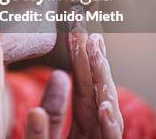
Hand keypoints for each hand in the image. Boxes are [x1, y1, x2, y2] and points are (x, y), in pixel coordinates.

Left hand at [26, 8, 122, 138]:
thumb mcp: (47, 134)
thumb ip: (52, 112)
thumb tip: (58, 76)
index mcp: (83, 127)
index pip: (83, 86)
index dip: (81, 57)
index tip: (76, 27)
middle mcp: (94, 133)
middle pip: (96, 92)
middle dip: (94, 58)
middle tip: (86, 27)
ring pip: (105, 114)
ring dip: (102, 82)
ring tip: (94, 51)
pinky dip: (108, 127)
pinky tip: (102, 107)